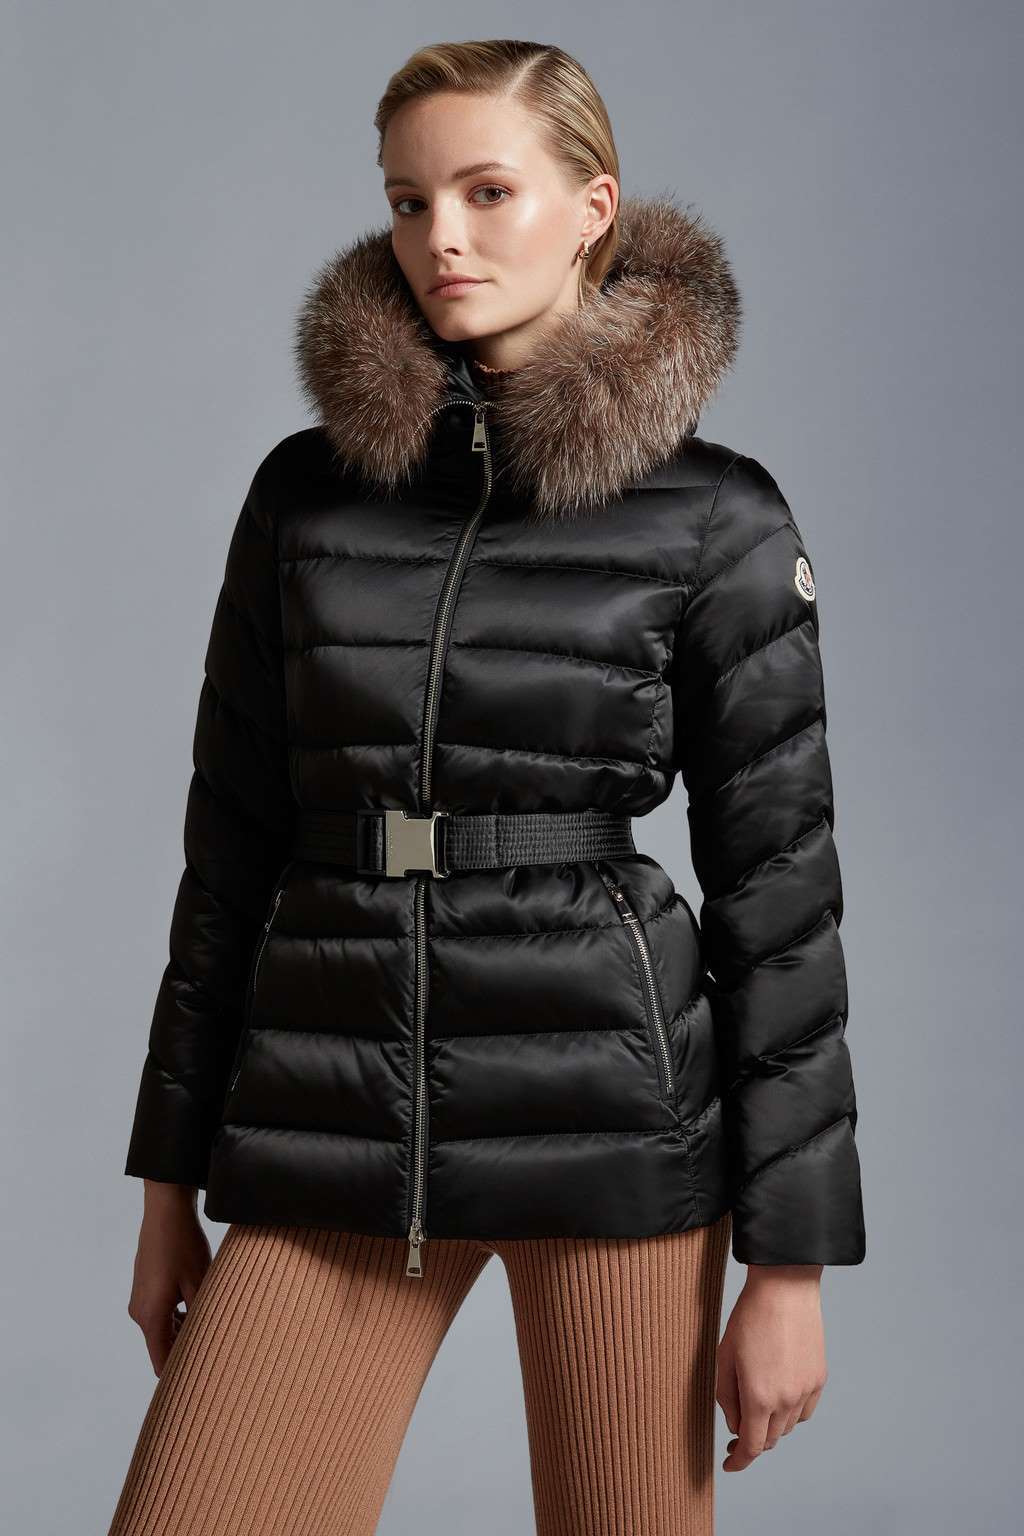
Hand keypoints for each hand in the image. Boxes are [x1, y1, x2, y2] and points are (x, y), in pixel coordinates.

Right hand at [127, 1181, 211, 1375]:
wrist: (165, 1210)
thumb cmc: (184, 1245)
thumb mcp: (200, 1282)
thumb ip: (203, 1316)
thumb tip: (214, 1343)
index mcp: (151, 1317)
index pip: (162, 1362)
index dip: (181, 1376)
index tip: (203, 1382)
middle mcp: (139, 1313)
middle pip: (163, 1346)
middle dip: (188, 1350)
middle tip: (218, 1352)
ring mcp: (139, 1299)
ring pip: (163, 1328)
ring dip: (185, 1330)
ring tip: (215, 1323)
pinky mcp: (144, 1287)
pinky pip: (160, 1312)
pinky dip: (178, 1315)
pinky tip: (200, 1304)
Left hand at [715, 1263, 826, 1470]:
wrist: (786, 1288)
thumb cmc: (750, 1317)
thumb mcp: (724, 1357)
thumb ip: (726, 1398)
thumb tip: (734, 1425)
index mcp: (759, 1397)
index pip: (752, 1447)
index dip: (739, 1461)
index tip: (730, 1465)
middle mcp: (786, 1400)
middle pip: (770, 1439)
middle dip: (752, 1440)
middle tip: (737, 1432)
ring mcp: (806, 1390)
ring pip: (788, 1427)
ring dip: (772, 1426)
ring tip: (757, 1408)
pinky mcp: (819, 1378)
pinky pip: (804, 1410)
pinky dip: (791, 1413)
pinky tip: (780, 1398)